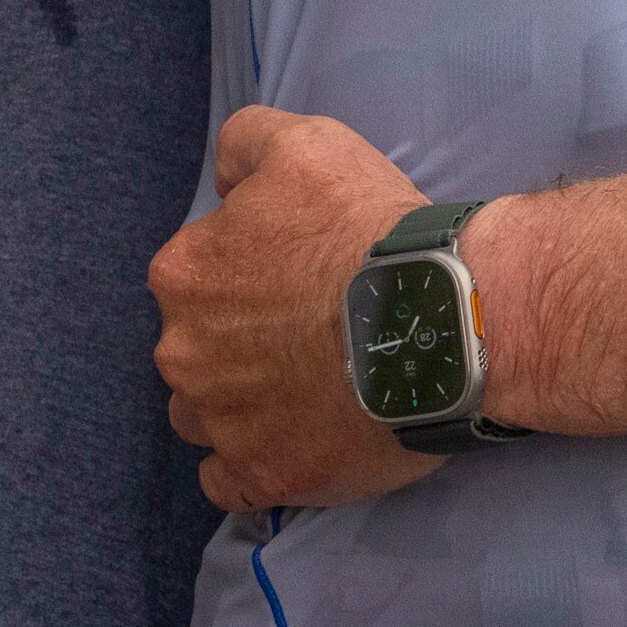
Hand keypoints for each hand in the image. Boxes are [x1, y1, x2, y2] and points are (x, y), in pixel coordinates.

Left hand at [148, 107, 444, 514]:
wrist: (443, 318)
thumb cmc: (372, 229)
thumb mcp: (309, 144)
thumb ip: (247, 144)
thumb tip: (226, 181)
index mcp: (184, 274)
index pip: (197, 274)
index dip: (250, 272)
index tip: (301, 275)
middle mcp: (183, 354)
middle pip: (197, 348)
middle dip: (240, 341)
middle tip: (313, 330)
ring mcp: (220, 424)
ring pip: (206, 415)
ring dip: (241, 404)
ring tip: (309, 389)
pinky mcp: (261, 476)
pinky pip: (228, 481)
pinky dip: (252, 464)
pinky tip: (294, 440)